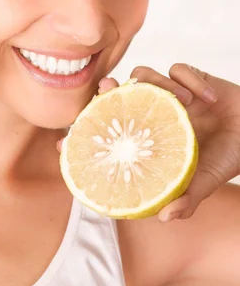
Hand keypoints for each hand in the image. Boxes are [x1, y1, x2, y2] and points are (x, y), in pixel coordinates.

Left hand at [98, 65, 239, 220]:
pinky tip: (208, 98)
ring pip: (146, 75)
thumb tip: (163, 217)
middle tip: (106, 89)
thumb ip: (187, 197)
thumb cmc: (225, 156)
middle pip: (119, 93)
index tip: (62, 141)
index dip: (86, 133)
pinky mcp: (190, 78)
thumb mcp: (205, 180)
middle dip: (107, 90)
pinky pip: (181, 68)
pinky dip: (192, 81)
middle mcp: (153, 111)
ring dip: (161, 85)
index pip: (109, 129)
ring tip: (187, 104)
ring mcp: (170, 93)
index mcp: (150, 134)